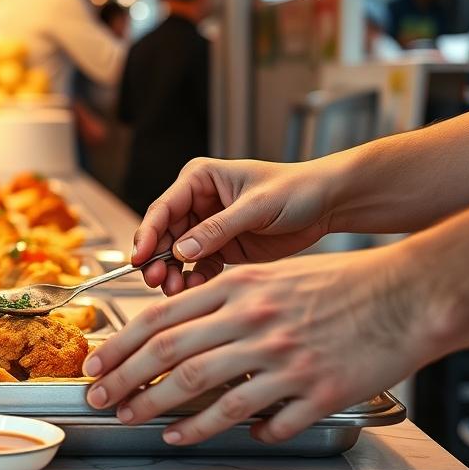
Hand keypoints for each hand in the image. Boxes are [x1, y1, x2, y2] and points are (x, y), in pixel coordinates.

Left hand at [83, 248, 429, 444]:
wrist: (409, 294)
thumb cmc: (340, 282)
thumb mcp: (270, 275)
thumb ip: (222, 297)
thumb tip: (175, 323)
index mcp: (239, 288)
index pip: (161, 319)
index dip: (120, 346)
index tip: (95, 365)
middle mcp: (255, 321)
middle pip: (172, 358)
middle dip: (128, 384)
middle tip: (101, 402)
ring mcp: (286, 358)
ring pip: (210, 393)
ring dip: (167, 413)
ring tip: (142, 425)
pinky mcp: (317, 390)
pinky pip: (267, 420)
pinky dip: (236, 432)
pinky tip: (215, 436)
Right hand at [134, 158, 337, 294]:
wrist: (328, 204)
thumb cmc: (296, 189)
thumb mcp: (255, 207)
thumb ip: (217, 229)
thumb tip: (181, 250)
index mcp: (199, 180)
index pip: (163, 208)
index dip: (148, 234)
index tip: (140, 258)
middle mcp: (198, 203)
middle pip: (164, 235)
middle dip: (159, 259)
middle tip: (158, 281)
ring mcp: (208, 228)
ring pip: (177, 255)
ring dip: (174, 274)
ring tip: (177, 289)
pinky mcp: (222, 250)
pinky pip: (198, 268)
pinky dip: (195, 281)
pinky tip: (197, 289)